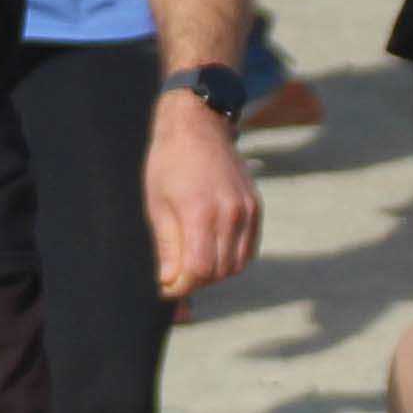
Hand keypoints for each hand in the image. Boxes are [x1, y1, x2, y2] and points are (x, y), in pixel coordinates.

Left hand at [145, 95, 260, 299]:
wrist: (196, 125)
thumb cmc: (168, 162)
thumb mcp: (156, 203)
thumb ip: (167, 245)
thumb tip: (168, 282)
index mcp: (200, 212)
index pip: (199, 269)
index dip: (181, 286)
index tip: (165, 287)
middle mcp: (230, 213)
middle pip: (219, 271)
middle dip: (196, 281)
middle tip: (176, 276)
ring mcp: (247, 210)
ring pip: (237, 265)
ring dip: (215, 273)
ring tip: (192, 263)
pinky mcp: (255, 207)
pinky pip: (249, 249)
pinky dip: (232, 259)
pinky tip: (212, 251)